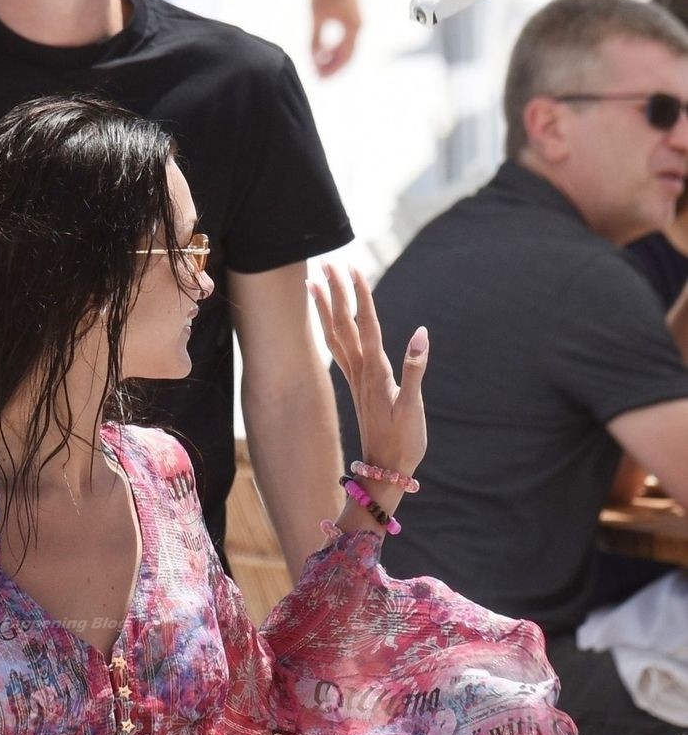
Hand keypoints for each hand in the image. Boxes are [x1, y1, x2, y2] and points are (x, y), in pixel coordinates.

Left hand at [309, 264, 427, 481]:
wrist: (384, 471)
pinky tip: (330, 321)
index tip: (353, 270)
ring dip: (326, 307)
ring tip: (314, 283)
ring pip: (336, 335)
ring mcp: (357, 379)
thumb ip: (415, 370)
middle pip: (344, 324)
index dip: (361, 297)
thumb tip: (422, 334)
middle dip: (336, 293)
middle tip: (328, 263)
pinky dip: (333, 330)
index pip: (367, 326)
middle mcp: (361, 371)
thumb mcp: (413, 408)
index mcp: (376, 372)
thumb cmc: (403, 443)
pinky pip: (340, 350)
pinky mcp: (359, 387)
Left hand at [311, 0, 360, 76]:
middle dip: (332, 67)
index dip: (331, 70)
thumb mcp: (317, 17)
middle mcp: (358, 27)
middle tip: (316, 75)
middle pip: (347, 56)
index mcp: (352, 29)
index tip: (318, 77)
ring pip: (346, 48)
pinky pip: (345, 39)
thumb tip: (314, 58)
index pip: (344, 58)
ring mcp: (356, 22)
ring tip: (317, 64)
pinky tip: (322, 50)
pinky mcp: (352, 17)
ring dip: (333, 58)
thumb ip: (315, 39)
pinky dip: (335, 47)